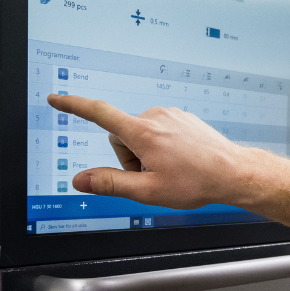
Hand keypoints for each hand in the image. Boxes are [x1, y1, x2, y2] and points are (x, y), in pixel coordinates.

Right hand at [46, 94, 259, 209]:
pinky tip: (180, 161)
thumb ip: (110, 184)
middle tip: (151, 176)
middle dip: (126, 156)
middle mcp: (155, 116)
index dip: (74, 106)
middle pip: (120, 134)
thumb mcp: (147, 191)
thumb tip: (80, 180)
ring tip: (169, 169)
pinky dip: (160, 146)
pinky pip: (158, 130)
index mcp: (143, 132)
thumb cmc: (195, 183)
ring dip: (144, 152)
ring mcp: (171, 115)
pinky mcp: (182, 118)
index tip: (56, 99)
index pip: (99, 113)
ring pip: (139, 134)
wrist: (233, 172)